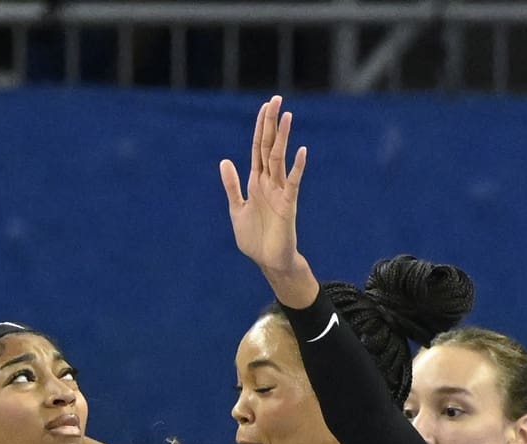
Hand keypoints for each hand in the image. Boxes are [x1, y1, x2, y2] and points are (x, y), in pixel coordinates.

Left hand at [219, 95, 308, 280]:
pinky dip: (298, 167)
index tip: (265, 107)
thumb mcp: (236, 209)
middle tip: (276, 99)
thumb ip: (232, 186)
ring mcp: (280, 191)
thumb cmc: (254, 238)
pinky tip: (301, 151)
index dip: (261, 127)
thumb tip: (225, 161)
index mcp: (256, 182)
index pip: (258, 148)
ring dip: (283, 137)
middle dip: (272, 124)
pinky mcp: (288, 204)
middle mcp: (269, 182)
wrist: (268, 261)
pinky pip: (293, 182)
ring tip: (287, 116)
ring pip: (280, 158)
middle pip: (270, 147)